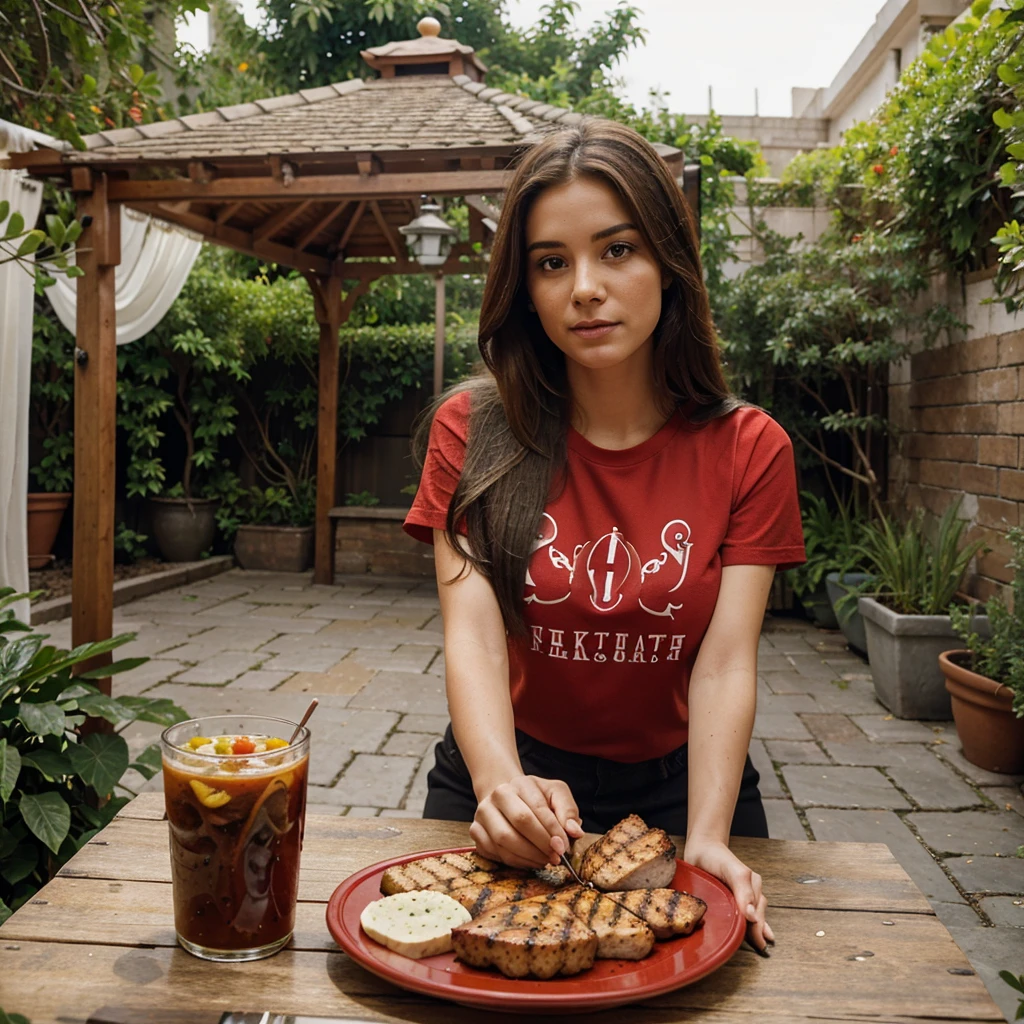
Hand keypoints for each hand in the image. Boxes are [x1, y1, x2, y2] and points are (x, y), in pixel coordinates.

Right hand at [470, 774, 582, 868]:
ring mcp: (483, 814)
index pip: (537, 808)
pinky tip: (529, 861)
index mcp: (519, 783)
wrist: (506, 798)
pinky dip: (515, 862)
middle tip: (555, 857)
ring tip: (544, 860)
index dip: (552, 830)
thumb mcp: (556, 794)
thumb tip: (575, 832)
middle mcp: (497, 796)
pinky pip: (495, 853)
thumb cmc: (534, 797)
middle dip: (541, 844)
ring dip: (529, 856)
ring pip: (504, 841)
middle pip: (519, 823)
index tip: (564, 846)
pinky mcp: (475, 832)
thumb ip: (568, 810)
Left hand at [683, 835, 774, 954]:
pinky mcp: (728, 899)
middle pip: (756, 917)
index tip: (758, 944)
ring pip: (750, 917)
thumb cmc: (716, 856)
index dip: (756, 929)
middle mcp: (749, 893)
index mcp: (753, 886)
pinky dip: (745, 925)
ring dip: (753, 930)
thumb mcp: (732, 869)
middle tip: (760, 950)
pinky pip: (740, 914)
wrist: (701, 848)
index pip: (756, 913)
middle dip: (758, 933)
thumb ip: (743, 890)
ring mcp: (739, 897)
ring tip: (758, 945)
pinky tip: (752, 935)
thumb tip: (753, 917)